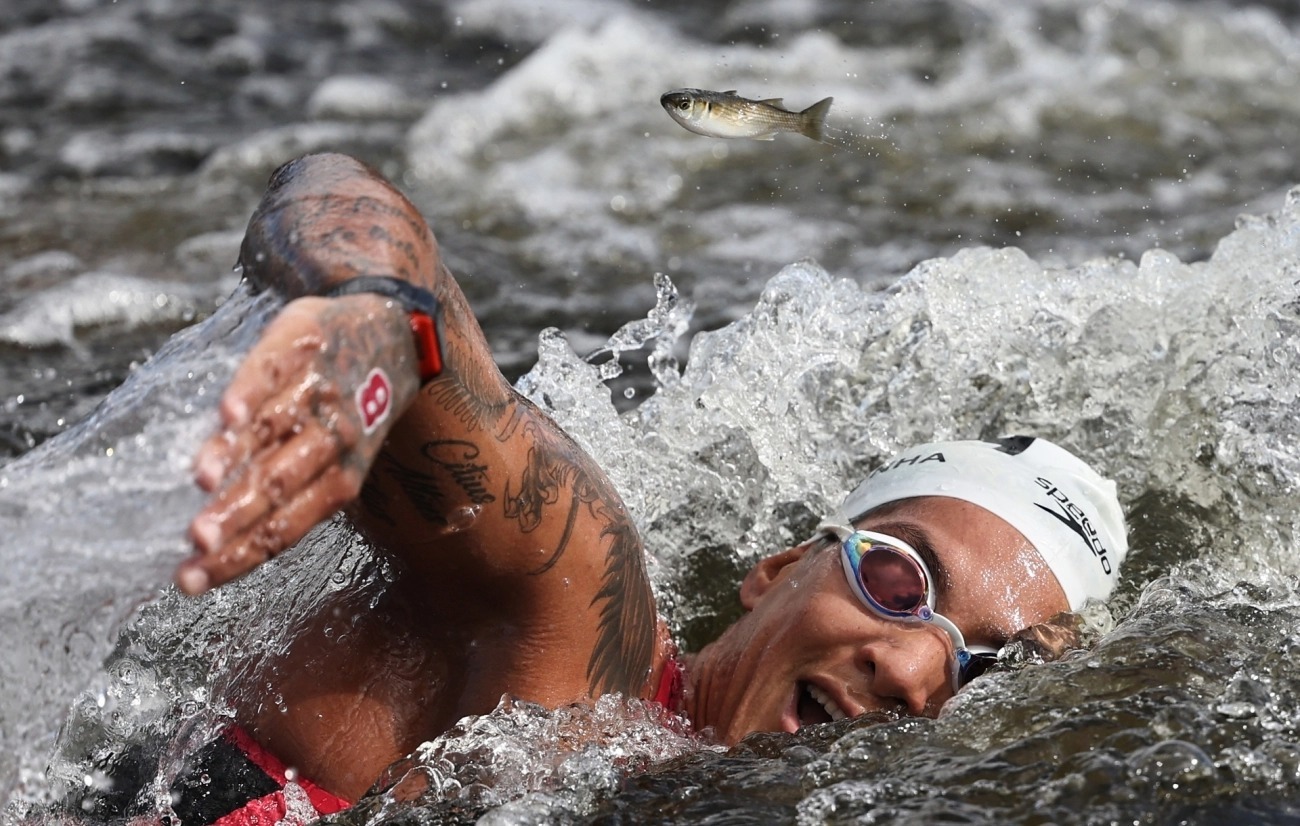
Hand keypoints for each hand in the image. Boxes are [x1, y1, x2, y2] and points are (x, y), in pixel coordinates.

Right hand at [179, 294, 417, 593]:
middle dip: (237, 514)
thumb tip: (215, 537)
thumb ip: (284, 489)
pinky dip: (253, 390)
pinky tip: (229, 413)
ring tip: (203, 480)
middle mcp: (335, 438)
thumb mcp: (336, 458)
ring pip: (276, 429)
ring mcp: (320, 390)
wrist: (393, 331)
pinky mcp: (305, 343)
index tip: (190, 581)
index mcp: (342, 477)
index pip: (285, 528)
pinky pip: (275, 371)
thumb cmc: (349, 410)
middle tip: (197, 540)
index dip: (239, 555)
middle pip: (280, 484)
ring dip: (238, 455)